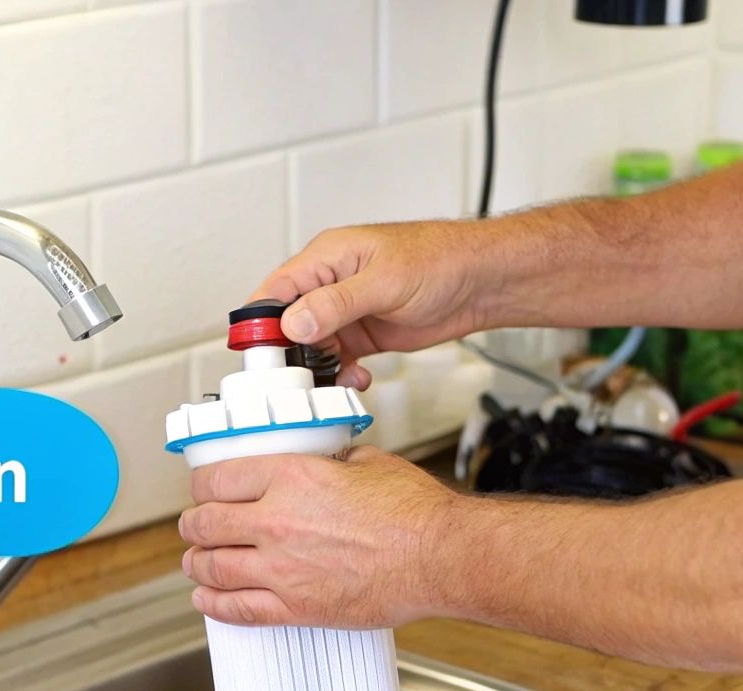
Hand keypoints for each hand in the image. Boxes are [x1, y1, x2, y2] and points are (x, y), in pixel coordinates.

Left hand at [178, 446, 461, 627]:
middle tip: (195, 526)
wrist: (439, 557)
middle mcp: (276, 521)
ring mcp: (282, 569)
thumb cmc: (414, 513)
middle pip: (205, 524)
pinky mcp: (296, 607)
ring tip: (195, 561)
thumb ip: (329, 460)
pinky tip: (207, 598)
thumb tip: (321, 460)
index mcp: (290, 478)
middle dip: (194, 525)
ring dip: (196, 563)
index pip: (217, 479)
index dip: (202, 485)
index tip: (204, 489)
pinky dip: (214, 604)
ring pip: (212, 567)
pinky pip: (238, 609)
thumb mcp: (366, 462)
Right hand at [253, 221, 500, 389]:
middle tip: (296, 379)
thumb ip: (335, 303)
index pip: (276, 291)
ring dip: (318, 369)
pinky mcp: (364, 334)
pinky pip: (338, 360)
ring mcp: (347, 312)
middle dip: (289, 353)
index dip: (260, 323)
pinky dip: (341, 374)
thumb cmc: (441, 259)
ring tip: (334, 381)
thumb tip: (294, 322)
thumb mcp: (384, 281)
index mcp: (327, 258)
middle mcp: (330, 284)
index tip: (260, 356)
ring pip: (311, 347)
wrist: (482, 282)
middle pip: (288, 324)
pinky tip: (355, 379)